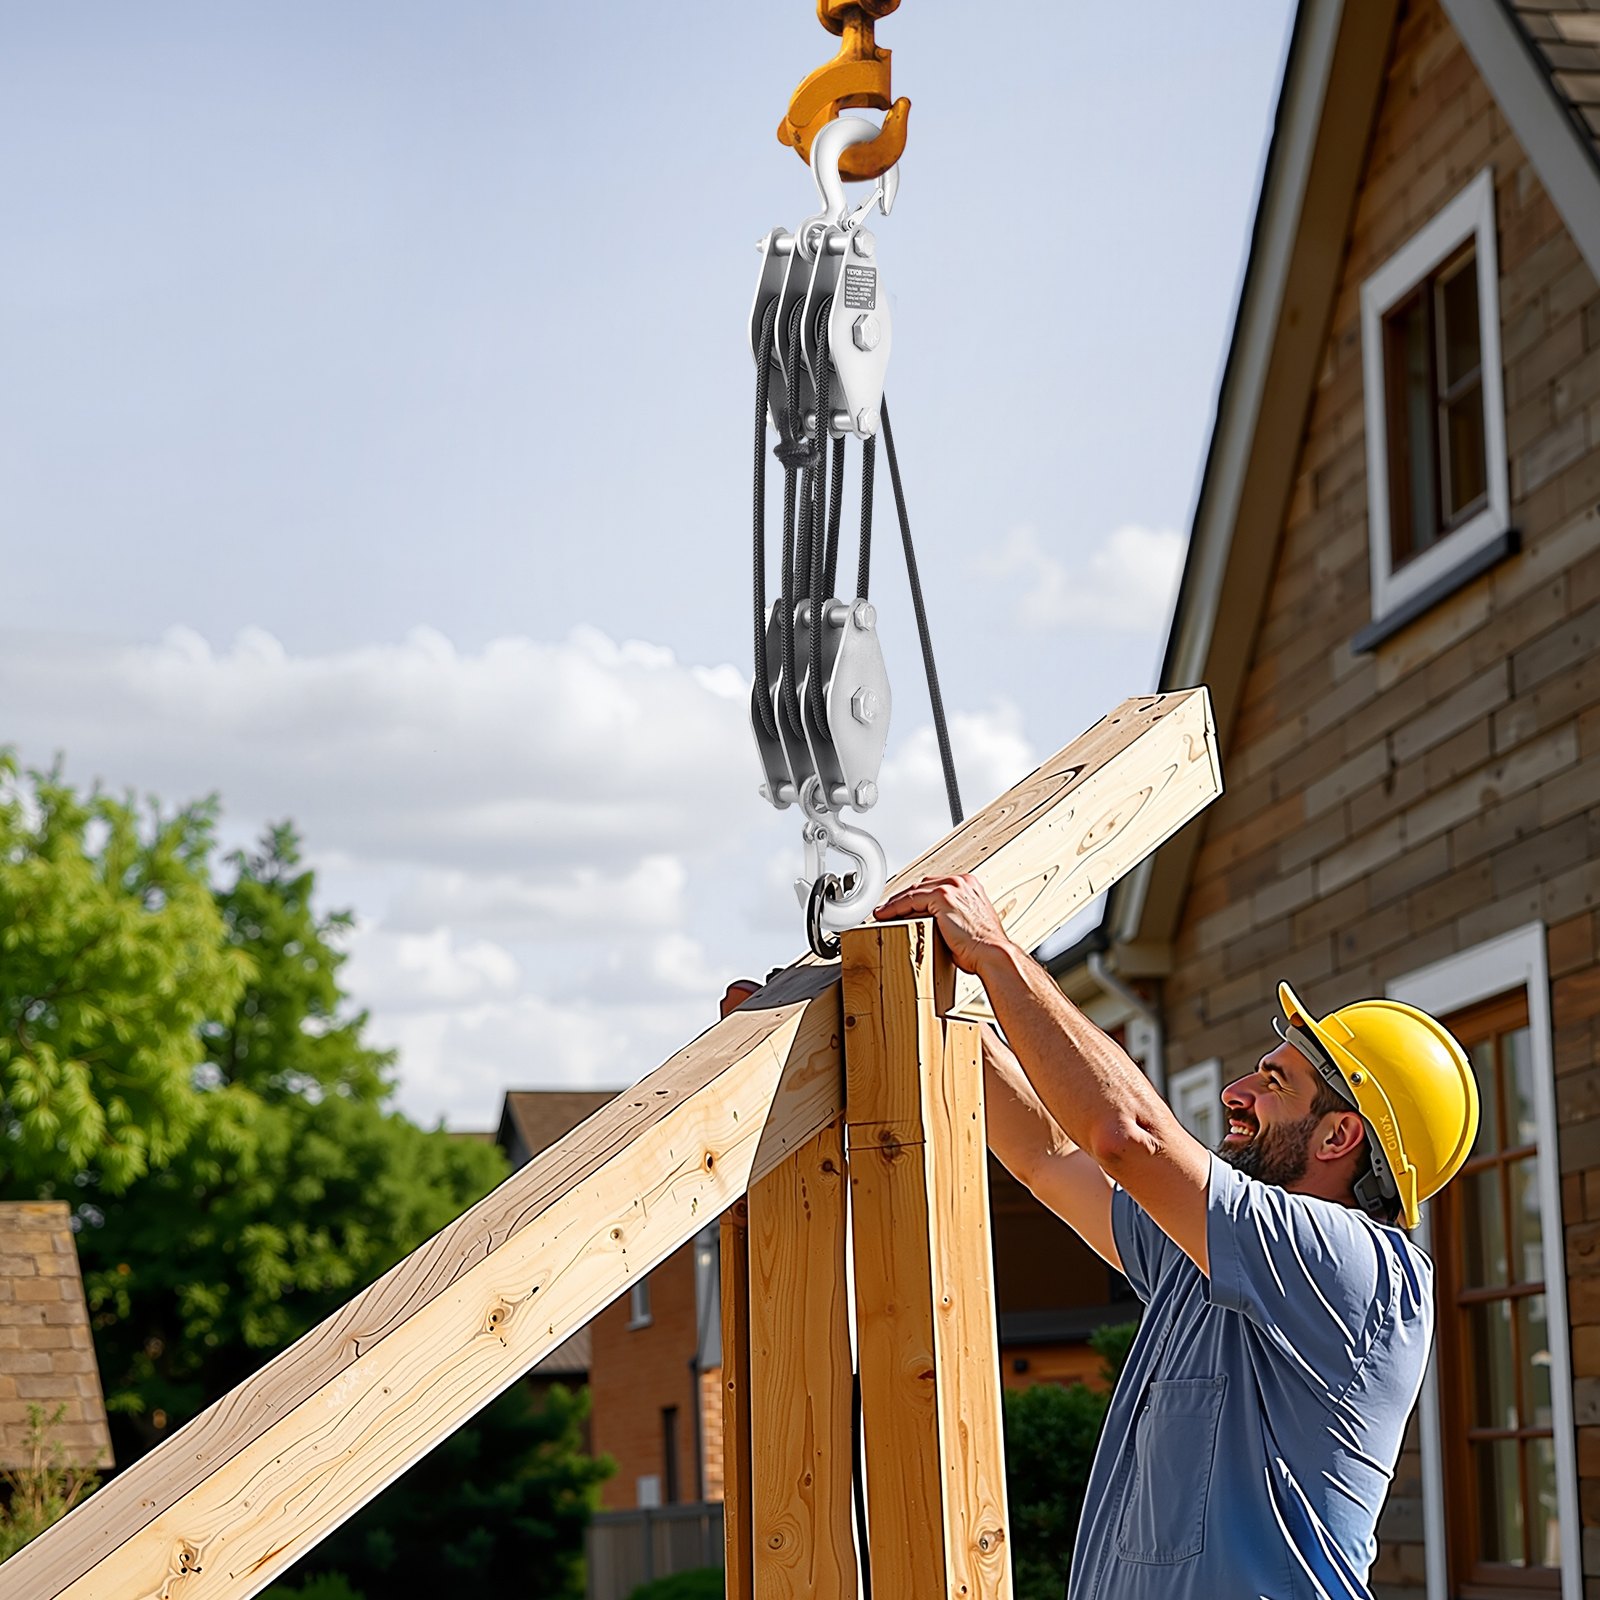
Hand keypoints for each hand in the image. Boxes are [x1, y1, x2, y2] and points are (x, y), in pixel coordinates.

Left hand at [874, 873, 1013, 974]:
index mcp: (969, 886)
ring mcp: (952, 887)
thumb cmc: (982, 949)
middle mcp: (961, 882)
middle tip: (887, 910)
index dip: (915, 897)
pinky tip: (885, 916)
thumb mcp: (964, 928)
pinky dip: (895, 908)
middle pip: (922, 886)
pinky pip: (910, 900)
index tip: (902, 907)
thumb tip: (930, 927)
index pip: (934, 887)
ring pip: (914, 891)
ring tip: (882, 913)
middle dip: (903, 898)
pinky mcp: (942, 897)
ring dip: (895, 903)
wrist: (992, 954)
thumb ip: (948, 920)